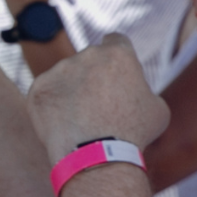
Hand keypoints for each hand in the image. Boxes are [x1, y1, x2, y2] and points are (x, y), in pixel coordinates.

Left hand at [26, 33, 169, 163]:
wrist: (98, 155)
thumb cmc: (133, 134)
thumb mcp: (157, 109)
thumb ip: (143, 90)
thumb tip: (134, 90)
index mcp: (118, 54)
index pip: (115, 41)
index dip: (115, 54)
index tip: (113, 68)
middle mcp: (87, 55)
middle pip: (89, 60)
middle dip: (92, 77)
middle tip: (97, 106)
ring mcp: (59, 70)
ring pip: (65, 77)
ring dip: (71, 91)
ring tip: (80, 121)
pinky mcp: (39, 88)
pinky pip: (47, 93)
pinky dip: (53, 106)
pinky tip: (64, 125)